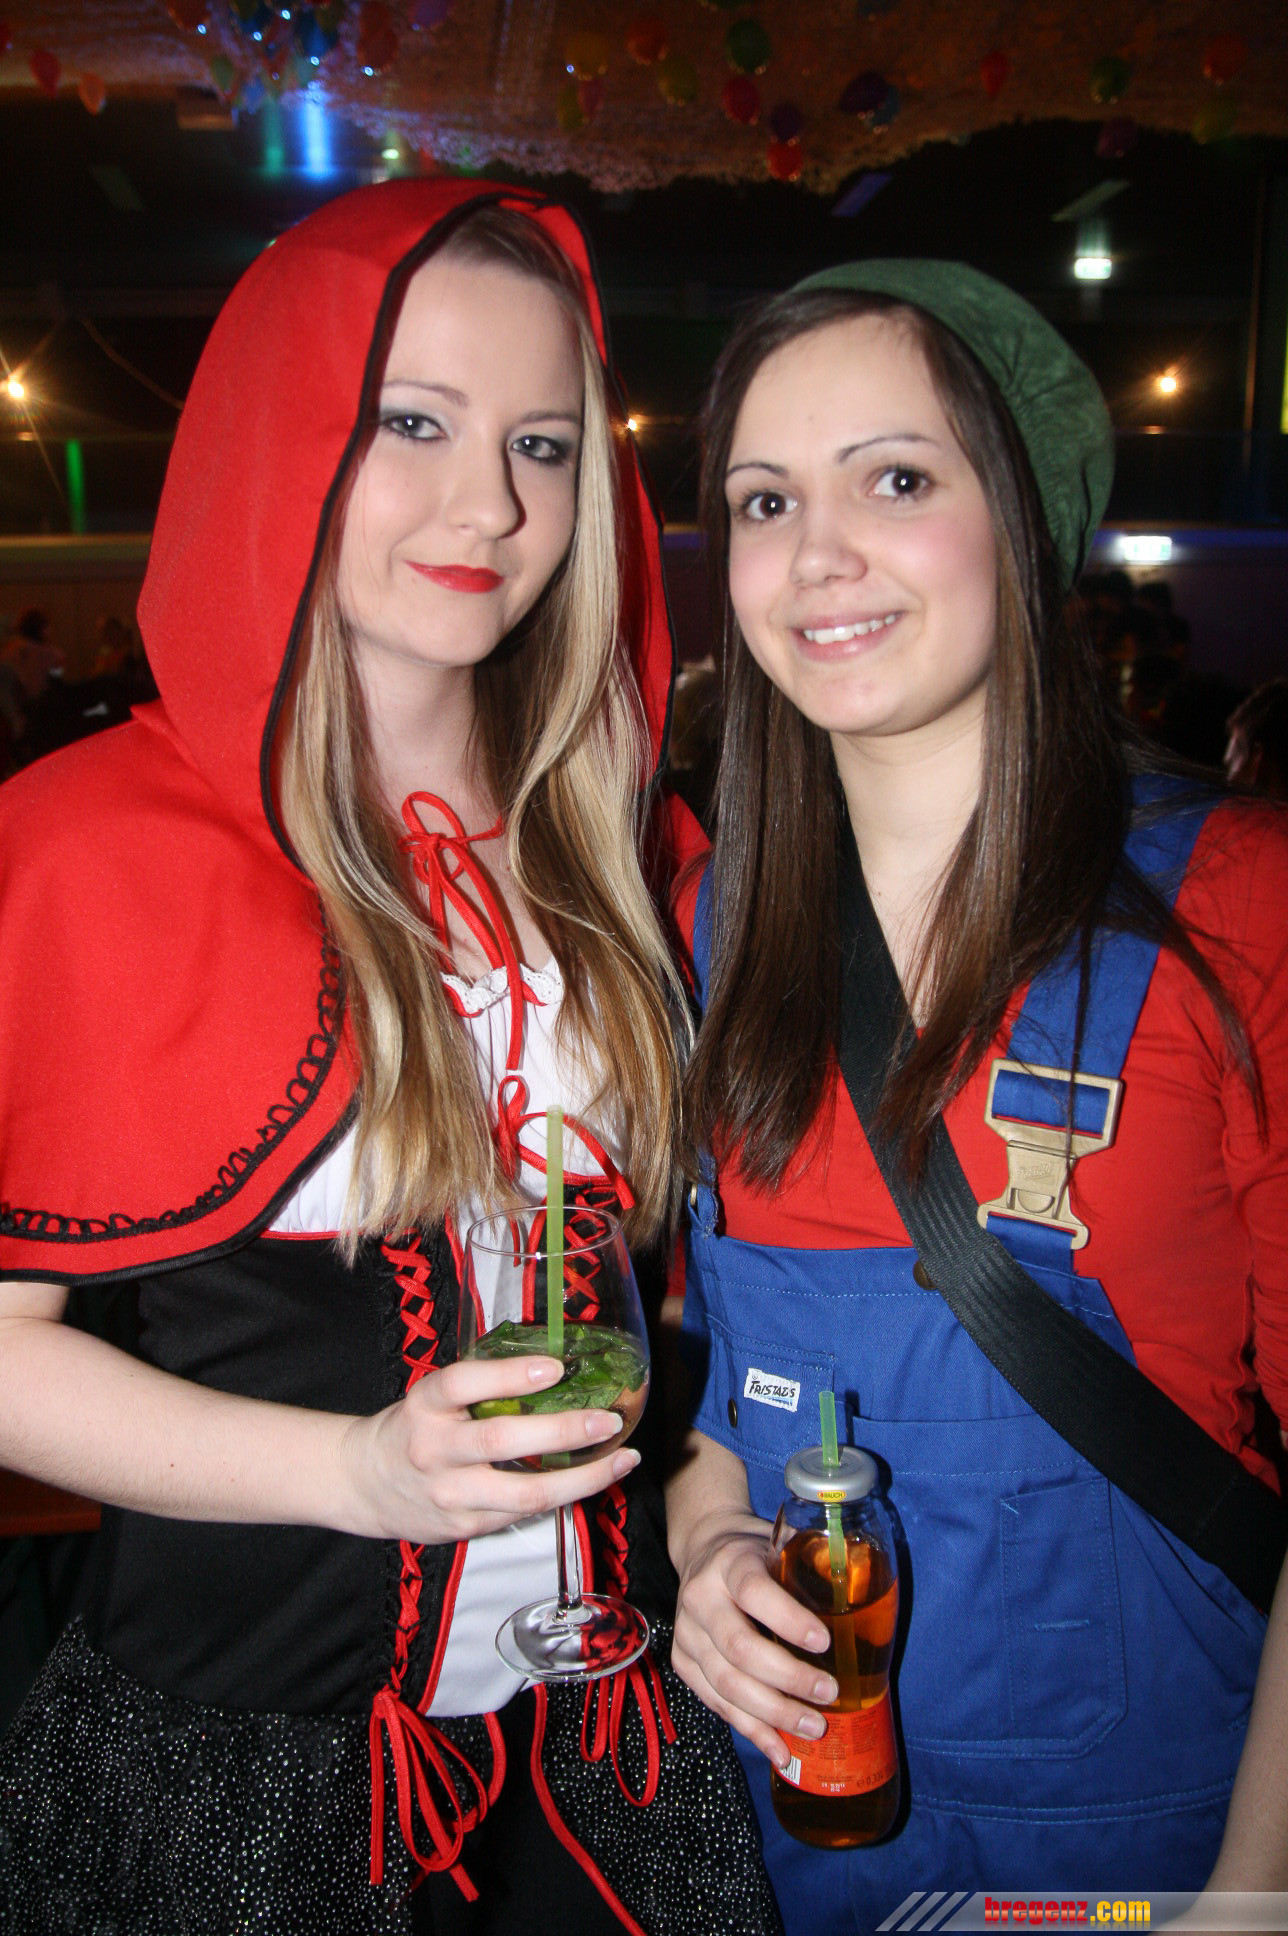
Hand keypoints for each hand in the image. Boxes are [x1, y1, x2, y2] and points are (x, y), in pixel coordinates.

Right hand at [341, 1353, 638, 1543]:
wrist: (364, 1484)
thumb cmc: (415, 1428)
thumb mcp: (434, 1397)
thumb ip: (481, 1385)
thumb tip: (556, 1364)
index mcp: (426, 1405)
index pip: (463, 1383)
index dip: (510, 1375)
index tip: (555, 1366)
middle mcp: (434, 1449)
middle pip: (501, 1440)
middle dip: (563, 1430)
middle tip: (609, 1419)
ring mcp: (450, 1493)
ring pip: (524, 1492)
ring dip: (582, 1478)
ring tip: (623, 1460)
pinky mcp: (464, 1526)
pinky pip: (522, 1513)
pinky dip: (564, 1497)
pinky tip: (593, 1481)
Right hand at [671, 1507, 837, 1769]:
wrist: (702, 1548)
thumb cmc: (755, 1551)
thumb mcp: (781, 1542)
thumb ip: (813, 1566)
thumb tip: (866, 1603)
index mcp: (729, 1562)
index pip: (754, 1591)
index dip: (788, 1619)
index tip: (824, 1640)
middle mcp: (701, 1597)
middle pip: (740, 1648)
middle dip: (788, 1678)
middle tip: (830, 1693)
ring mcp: (687, 1633)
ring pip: (726, 1683)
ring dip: (773, 1712)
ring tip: (814, 1726)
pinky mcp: (683, 1662)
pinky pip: (716, 1703)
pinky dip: (751, 1730)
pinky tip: (781, 1749)